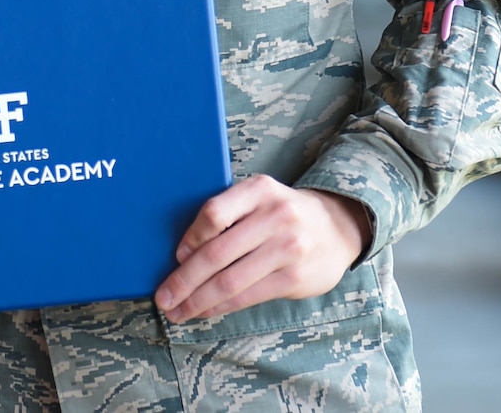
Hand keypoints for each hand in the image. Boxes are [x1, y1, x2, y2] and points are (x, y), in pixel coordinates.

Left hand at [153, 176, 368, 323]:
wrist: (337, 228)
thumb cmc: (282, 214)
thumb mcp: (259, 198)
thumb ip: (228, 215)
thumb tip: (182, 254)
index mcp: (259, 190)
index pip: (214, 213)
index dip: (190, 238)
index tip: (175, 257)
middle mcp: (275, 217)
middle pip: (216, 253)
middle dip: (183, 280)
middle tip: (163, 297)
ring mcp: (287, 248)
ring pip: (229, 280)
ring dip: (197, 300)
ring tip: (177, 311)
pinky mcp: (294, 277)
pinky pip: (247, 296)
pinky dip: (220, 306)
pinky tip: (205, 310)